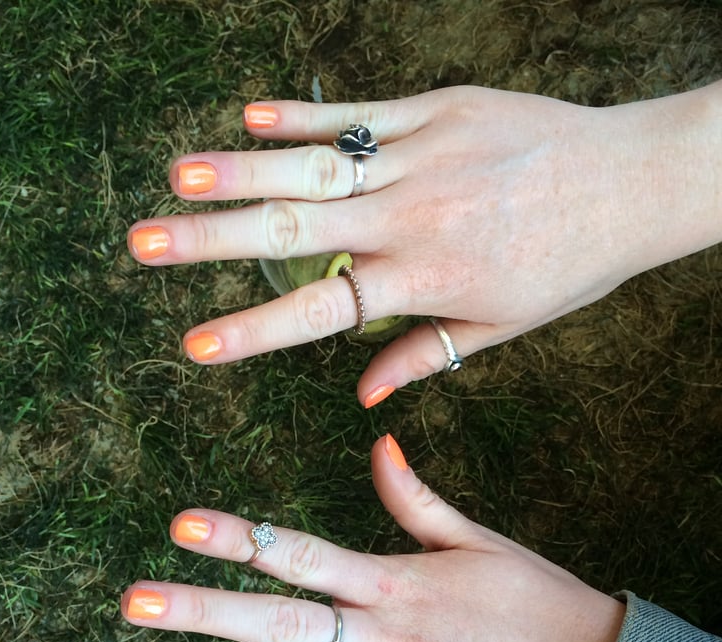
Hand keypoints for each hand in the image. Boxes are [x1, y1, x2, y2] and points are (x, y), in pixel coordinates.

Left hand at [121, 435, 624, 641]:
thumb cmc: (532, 597)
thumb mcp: (476, 539)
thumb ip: (415, 497)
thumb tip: (377, 441)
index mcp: (395, 579)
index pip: (303, 551)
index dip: (242, 536)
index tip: (182, 524)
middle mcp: (386, 635)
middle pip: (283, 621)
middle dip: (207, 610)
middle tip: (135, 602)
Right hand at [127, 83, 721, 404]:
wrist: (633, 183)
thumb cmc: (567, 265)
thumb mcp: (499, 328)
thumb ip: (422, 355)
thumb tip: (361, 398)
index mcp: (424, 281)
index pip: (321, 311)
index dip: (254, 329)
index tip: (194, 343)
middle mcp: (411, 219)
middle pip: (296, 232)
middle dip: (212, 240)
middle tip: (143, 244)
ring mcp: (422, 156)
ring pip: (314, 168)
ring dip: (239, 171)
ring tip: (175, 177)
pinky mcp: (437, 108)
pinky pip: (358, 112)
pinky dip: (303, 118)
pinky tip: (249, 119)